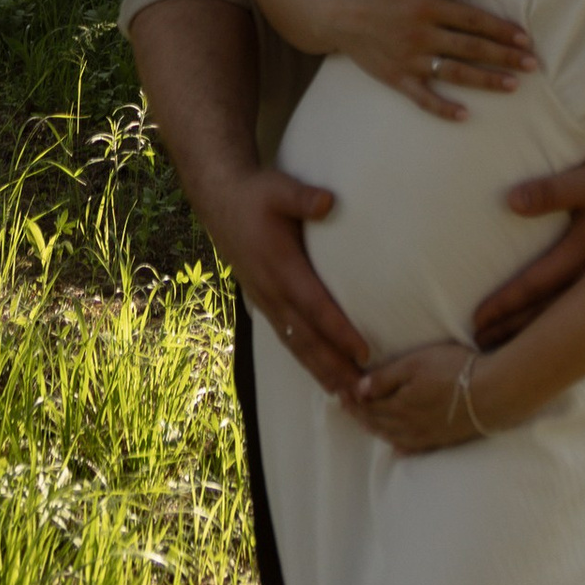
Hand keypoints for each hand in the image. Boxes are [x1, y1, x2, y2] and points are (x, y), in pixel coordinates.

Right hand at [209, 163, 368, 395]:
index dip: (339, 331)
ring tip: (346, 396)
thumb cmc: (256, 194)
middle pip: (307, 338)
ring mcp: (266, 300)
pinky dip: (306, 360)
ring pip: (296, 344)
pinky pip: (287, 339)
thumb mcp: (278, 188)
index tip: (365, 353)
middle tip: (362, 394)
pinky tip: (321, 374)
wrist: (220, 199)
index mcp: (281, 268)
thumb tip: (327, 202)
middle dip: (335, 367)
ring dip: (321, 371)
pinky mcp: (264, 302)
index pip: (316, 306)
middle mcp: (273, 292)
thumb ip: (303, 197)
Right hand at [323, 0, 536, 119]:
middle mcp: (422, 35)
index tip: (525, 39)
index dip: (501, 30)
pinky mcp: (397, 78)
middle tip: (532, 66)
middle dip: (504, 57)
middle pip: (471, 48)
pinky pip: (423, 97)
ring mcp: (410, 59)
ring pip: (455, 73)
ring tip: (513, 86)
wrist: (337, 12)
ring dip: (486, 80)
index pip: (473, 21)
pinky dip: (443, 108)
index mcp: (427, 7)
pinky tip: (465, 115)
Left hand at [349, 335, 507, 452]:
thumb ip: (385, 378)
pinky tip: (398, 449)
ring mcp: (426, 436)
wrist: (492, 394)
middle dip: (359, 414)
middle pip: (377, 422)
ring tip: (364, 423)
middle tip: (345, 407)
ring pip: (393, 436)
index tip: (338, 392)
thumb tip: (358, 390)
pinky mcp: (442, 440)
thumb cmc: (454, 371)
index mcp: (399, 406)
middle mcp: (408, 426)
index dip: (352, 399)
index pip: (368, 405)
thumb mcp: (415, 364)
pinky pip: (414, 448)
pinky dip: (400, 447)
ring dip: (375, 429)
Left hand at [471, 142, 584, 345]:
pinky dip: (561, 330)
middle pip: (544, 313)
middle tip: (480, 344)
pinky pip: (582, 316)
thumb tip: (510, 202)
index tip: (477, 320)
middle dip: (510, 329)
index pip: (533, 286)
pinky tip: (554, 339)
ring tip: (505, 349)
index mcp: (580, 255)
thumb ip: (550, 191)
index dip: (503, 304)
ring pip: (562, 318)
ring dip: (532, 334)